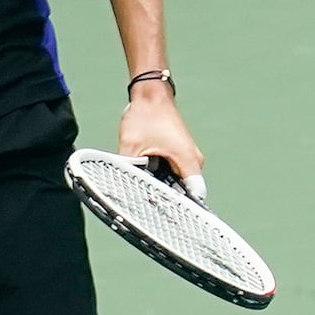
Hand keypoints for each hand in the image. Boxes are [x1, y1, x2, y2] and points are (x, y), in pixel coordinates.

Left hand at [118, 86, 205, 201]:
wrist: (150, 93)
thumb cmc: (145, 115)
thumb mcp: (132, 145)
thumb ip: (128, 168)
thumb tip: (120, 186)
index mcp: (188, 162)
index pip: (193, 198)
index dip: (179, 211)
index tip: (165, 221)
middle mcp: (192, 162)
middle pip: (182, 192)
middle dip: (165, 199)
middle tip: (148, 209)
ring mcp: (186, 157)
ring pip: (175, 182)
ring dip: (161, 187)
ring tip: (144, 194)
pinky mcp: (178, 153)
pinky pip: (172, 172)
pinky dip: (160, 176)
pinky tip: (145, 178)